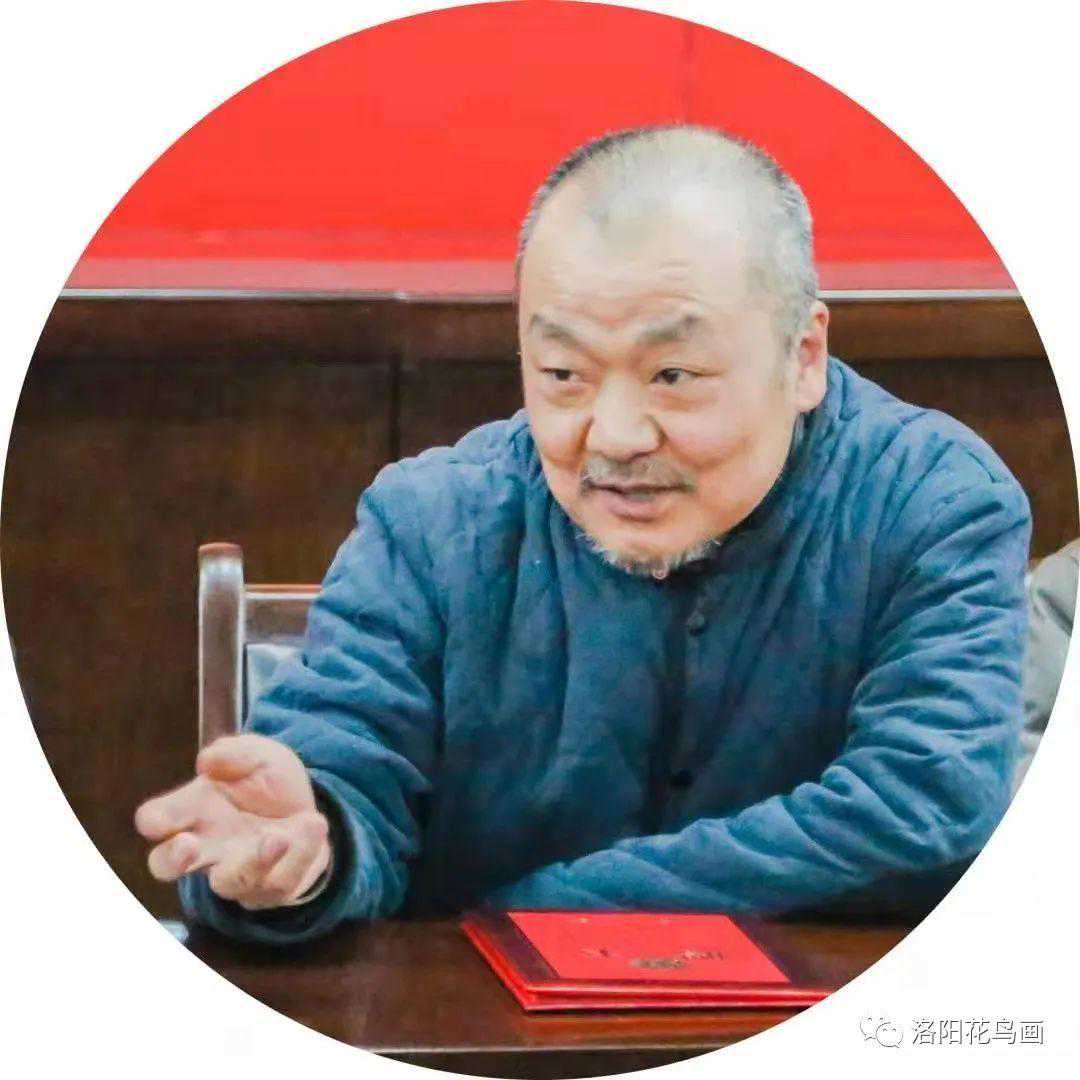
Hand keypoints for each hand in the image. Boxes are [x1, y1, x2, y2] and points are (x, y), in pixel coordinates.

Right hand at [134, 734, 331, 909]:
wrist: (309, 806)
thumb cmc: (268, 780)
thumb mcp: (258, 754)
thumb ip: (234, 752)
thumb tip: (207, 761)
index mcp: (192, 810)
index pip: (154, 820)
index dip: (155, 821)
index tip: (163, 819)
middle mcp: (206, 846)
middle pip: (164, 866)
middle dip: (172, 860)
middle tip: (189, 846)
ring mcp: (236, 870)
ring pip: (229, 882)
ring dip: (253, 861)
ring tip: (278, 837)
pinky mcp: (270, 887)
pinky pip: (281, 881)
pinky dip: (300, 852)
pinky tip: (312, 825)